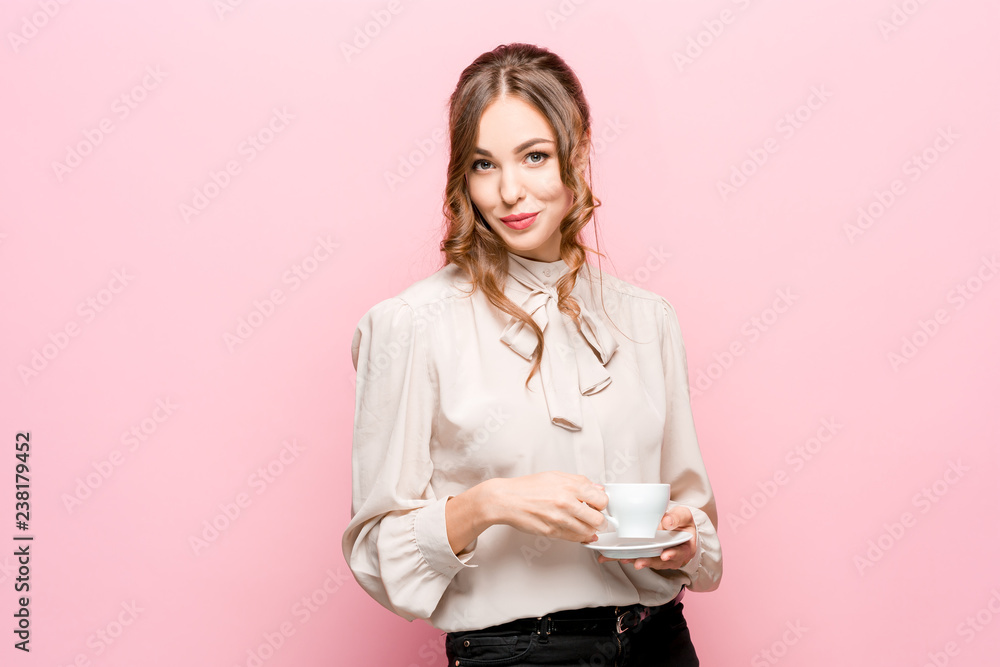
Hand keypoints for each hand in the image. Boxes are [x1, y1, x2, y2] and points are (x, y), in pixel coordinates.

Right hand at [486, 471, 608, 543]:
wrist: (506, 499)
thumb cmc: (528, 487)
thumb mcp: (555, 476)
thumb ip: (579, 482)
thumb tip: (598, 488)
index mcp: (570, 486)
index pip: (602, 500)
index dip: (602, 504)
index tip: (599, 505)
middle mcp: (567, 503)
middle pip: (598, 520)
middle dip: (600, 521)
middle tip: (597, 519)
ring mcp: (559, 519)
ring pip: (587, 532)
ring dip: (589, 530)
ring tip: (585, 525)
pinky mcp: (552, 532)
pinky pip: (573, 538)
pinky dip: (578, 537)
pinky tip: (576, 531)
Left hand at [596, 505, 697, 569]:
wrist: (677, 528)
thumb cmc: (681, 522)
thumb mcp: (684, 515)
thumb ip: (677, 517)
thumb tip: (667, 522)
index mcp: (684, 548)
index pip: (680, 552)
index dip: (673, 555)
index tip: (665, 555)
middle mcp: (672, 556)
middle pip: (661, 561)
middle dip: (649, 562)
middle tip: (639, 562)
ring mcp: (658, 558)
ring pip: (647, 561)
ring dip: (635, 560)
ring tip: (625, 559)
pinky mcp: (646, 555)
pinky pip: (636, 557)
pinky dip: (625, 557)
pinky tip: (613, 557)